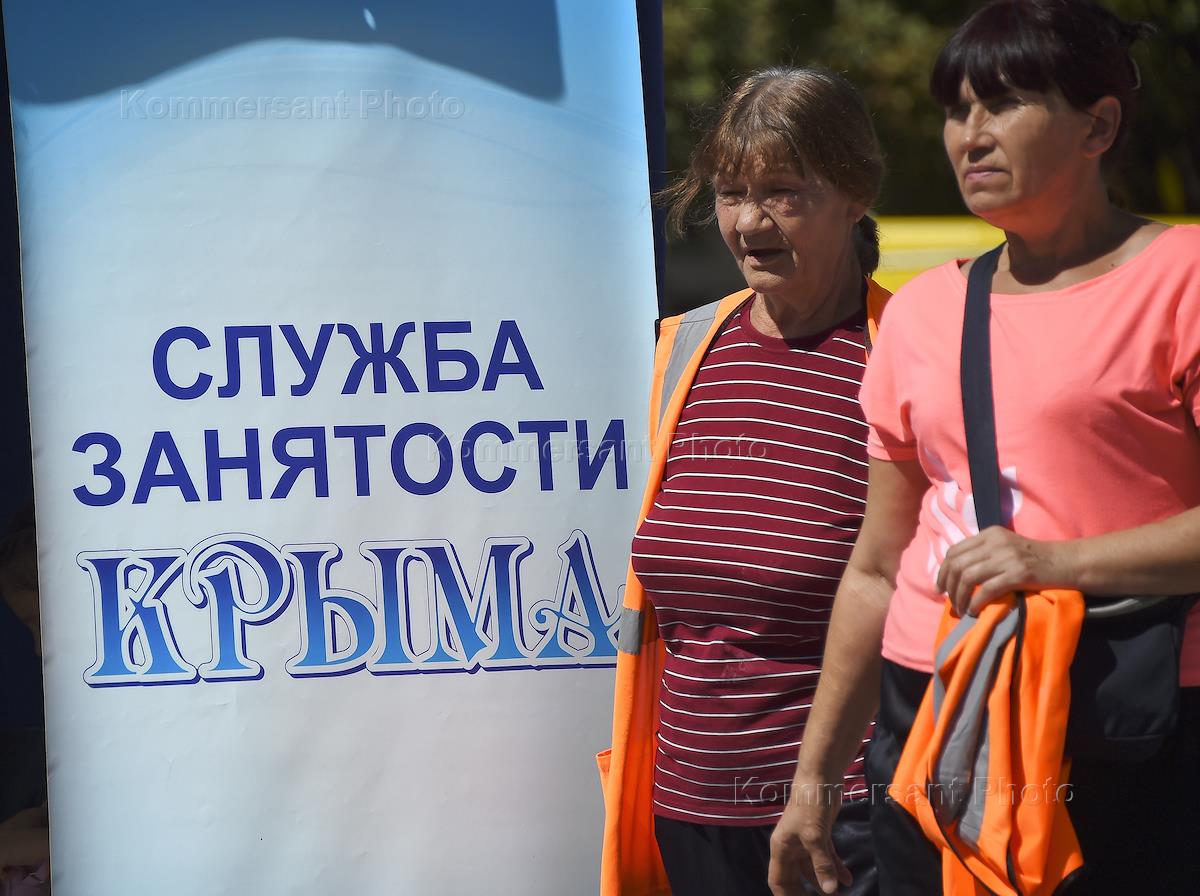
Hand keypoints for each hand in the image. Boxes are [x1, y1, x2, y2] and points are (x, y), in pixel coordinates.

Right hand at [768, 780, 850, 894]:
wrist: (820, 778)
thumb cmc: (809, 805)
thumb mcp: (815, 837)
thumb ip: (822, 865)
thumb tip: (830, 891)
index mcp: (781, 848)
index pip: (778, 880)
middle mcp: (790, 847)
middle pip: (795, 878)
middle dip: (805, 892)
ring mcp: (805, 841)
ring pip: (813, 869)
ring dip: (824, 881)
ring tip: (838, 895)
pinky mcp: (819, 835)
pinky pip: (826, 857)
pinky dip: (835, 868)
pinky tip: (847, 879)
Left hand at [937, 526, 1068, 615]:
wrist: (1066, 562)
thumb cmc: (1034, 558)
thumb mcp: (1005, 547)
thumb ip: (984, 553)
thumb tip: (956, 574)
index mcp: (989, 534)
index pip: (955, 551)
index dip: (943, 571)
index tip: (940, 587)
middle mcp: (995, 543)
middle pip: (958, 565)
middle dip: (948, 586)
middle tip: (949, 602)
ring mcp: (1007, 557)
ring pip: (968, 577)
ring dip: (960, 597)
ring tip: (961, 609)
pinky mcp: (1018, 573)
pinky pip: (987, 589)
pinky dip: (976, 602)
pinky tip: (974, 610)